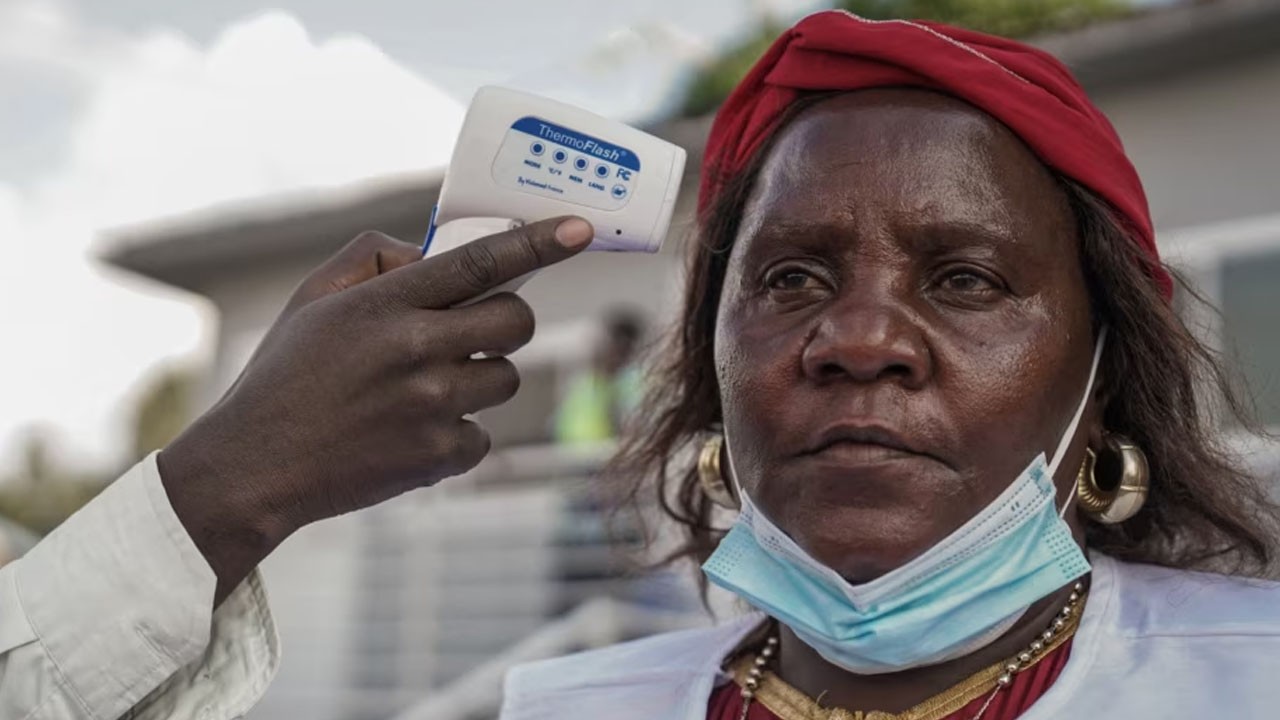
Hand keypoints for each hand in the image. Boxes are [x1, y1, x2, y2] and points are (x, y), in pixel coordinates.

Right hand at [158, 216, 593, 600]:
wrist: (255, 467)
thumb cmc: (287, 376)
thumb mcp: (313, 298)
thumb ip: (376, 259)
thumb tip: (432, 252)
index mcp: (386, 303)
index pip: (479, 263)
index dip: (536, 242)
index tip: (579, 229)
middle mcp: (416, 350)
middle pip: (516, 322)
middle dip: (505, 321)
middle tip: (471, 331)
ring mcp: (432, 406)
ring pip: (506, 379)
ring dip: (479, 379)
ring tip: (421, 389)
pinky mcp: (439, 457)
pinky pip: (483, 434)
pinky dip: (457, 433)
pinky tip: (411, 432)